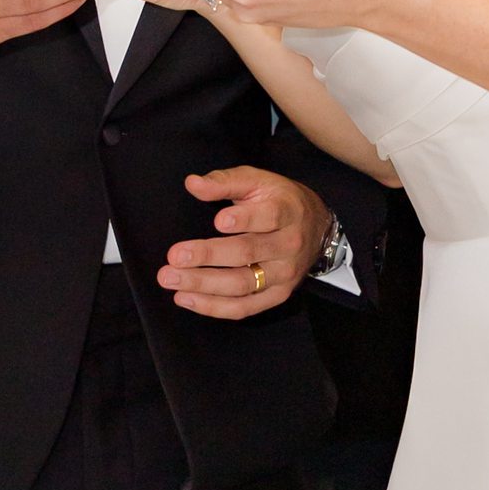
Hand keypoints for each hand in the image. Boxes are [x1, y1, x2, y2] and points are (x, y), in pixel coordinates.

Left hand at [158, 167, 329, 319]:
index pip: (269, 216)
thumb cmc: (278, 201)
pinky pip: (244, 308)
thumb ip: (224, 182)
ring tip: (172, 279)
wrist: (316, 228)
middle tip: (174, 256)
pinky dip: (213, 307)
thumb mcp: (257, 181)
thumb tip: (193, 183)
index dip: (245, 219)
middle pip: (247, 253)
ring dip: (203, 284)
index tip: (218, 221)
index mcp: (287, 212)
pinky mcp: (276, 296)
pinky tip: (185, 298)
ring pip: (242, 284)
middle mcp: (288, 245)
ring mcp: (284, 274)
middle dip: (208, 255)